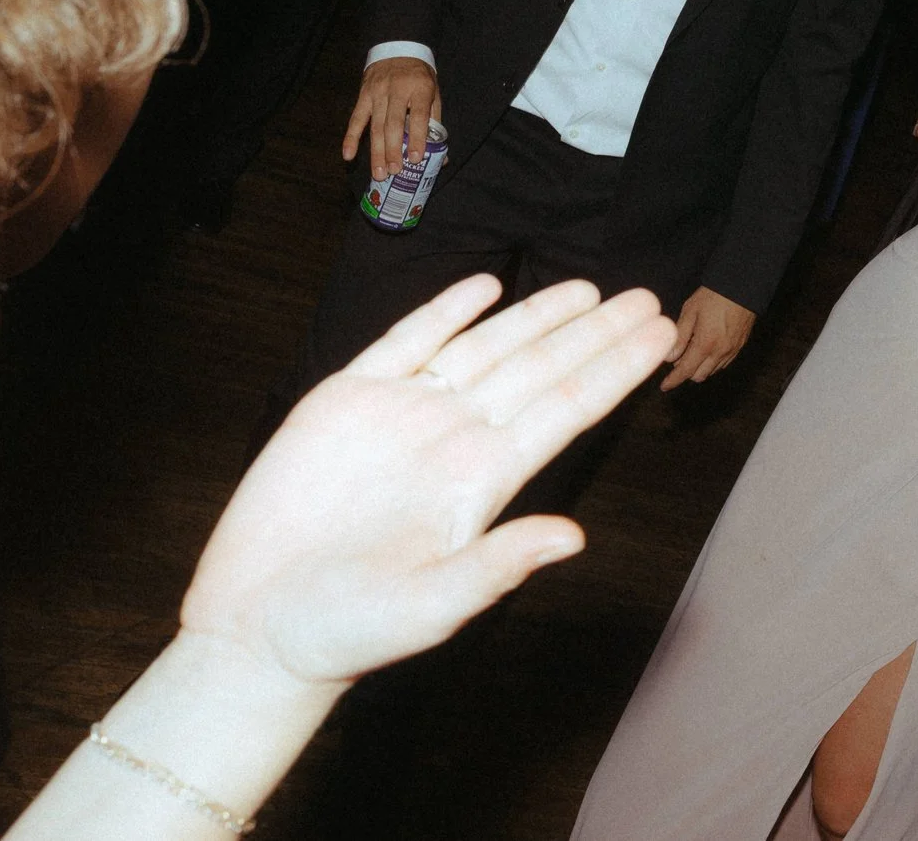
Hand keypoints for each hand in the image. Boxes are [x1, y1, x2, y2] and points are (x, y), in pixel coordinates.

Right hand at [181, 276, 671, 690]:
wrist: (257, 626)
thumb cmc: (346, 631)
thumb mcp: (431, 606)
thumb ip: (499, 565)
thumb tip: (575, 537)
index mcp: (482, 482)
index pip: (566, 411)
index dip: (613, 370)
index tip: (660, 337)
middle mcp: (453, 439)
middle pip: (540, 370)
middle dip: (594, 333)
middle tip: (650, 296)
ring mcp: (403, 414)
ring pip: (485, 348)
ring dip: (537, 317)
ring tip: (590, 289)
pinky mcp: (346, 400)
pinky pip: (405, 341)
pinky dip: (445, 311)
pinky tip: (485, 287)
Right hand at [344, 57, 441, 181]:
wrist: (398, 48)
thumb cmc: (419, 78)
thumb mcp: (434, 93)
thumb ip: (435, 123)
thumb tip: (442, 158)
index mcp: (420, 88)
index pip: (419, 116)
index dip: (417, 138)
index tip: (415, 158)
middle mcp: (397, 90)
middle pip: (393, 124)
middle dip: (393, 150)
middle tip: (394, 172)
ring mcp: (377, 92)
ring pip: (375, 126)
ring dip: (376, 151)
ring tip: (379, 173)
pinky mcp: (364, 95)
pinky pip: (356, 119)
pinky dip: (351, 137)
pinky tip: (348, 155)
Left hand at [661, 287, 755, 390]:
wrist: (741, 286)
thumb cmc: (713, 295)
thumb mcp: (690, 311)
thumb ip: (680, 336)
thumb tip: (669, 358)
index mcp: (706, 344)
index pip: (686, 370)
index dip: (674, 380)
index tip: (665, 386)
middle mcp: (720, 352)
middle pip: (699, 375)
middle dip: (686, 372)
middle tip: (678, 357)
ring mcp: (732, 350)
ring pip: (712, 371)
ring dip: (699, 367)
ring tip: (692, 350)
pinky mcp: (739, 346)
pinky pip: (723, 363)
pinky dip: (712, 363)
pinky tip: (706, 350)